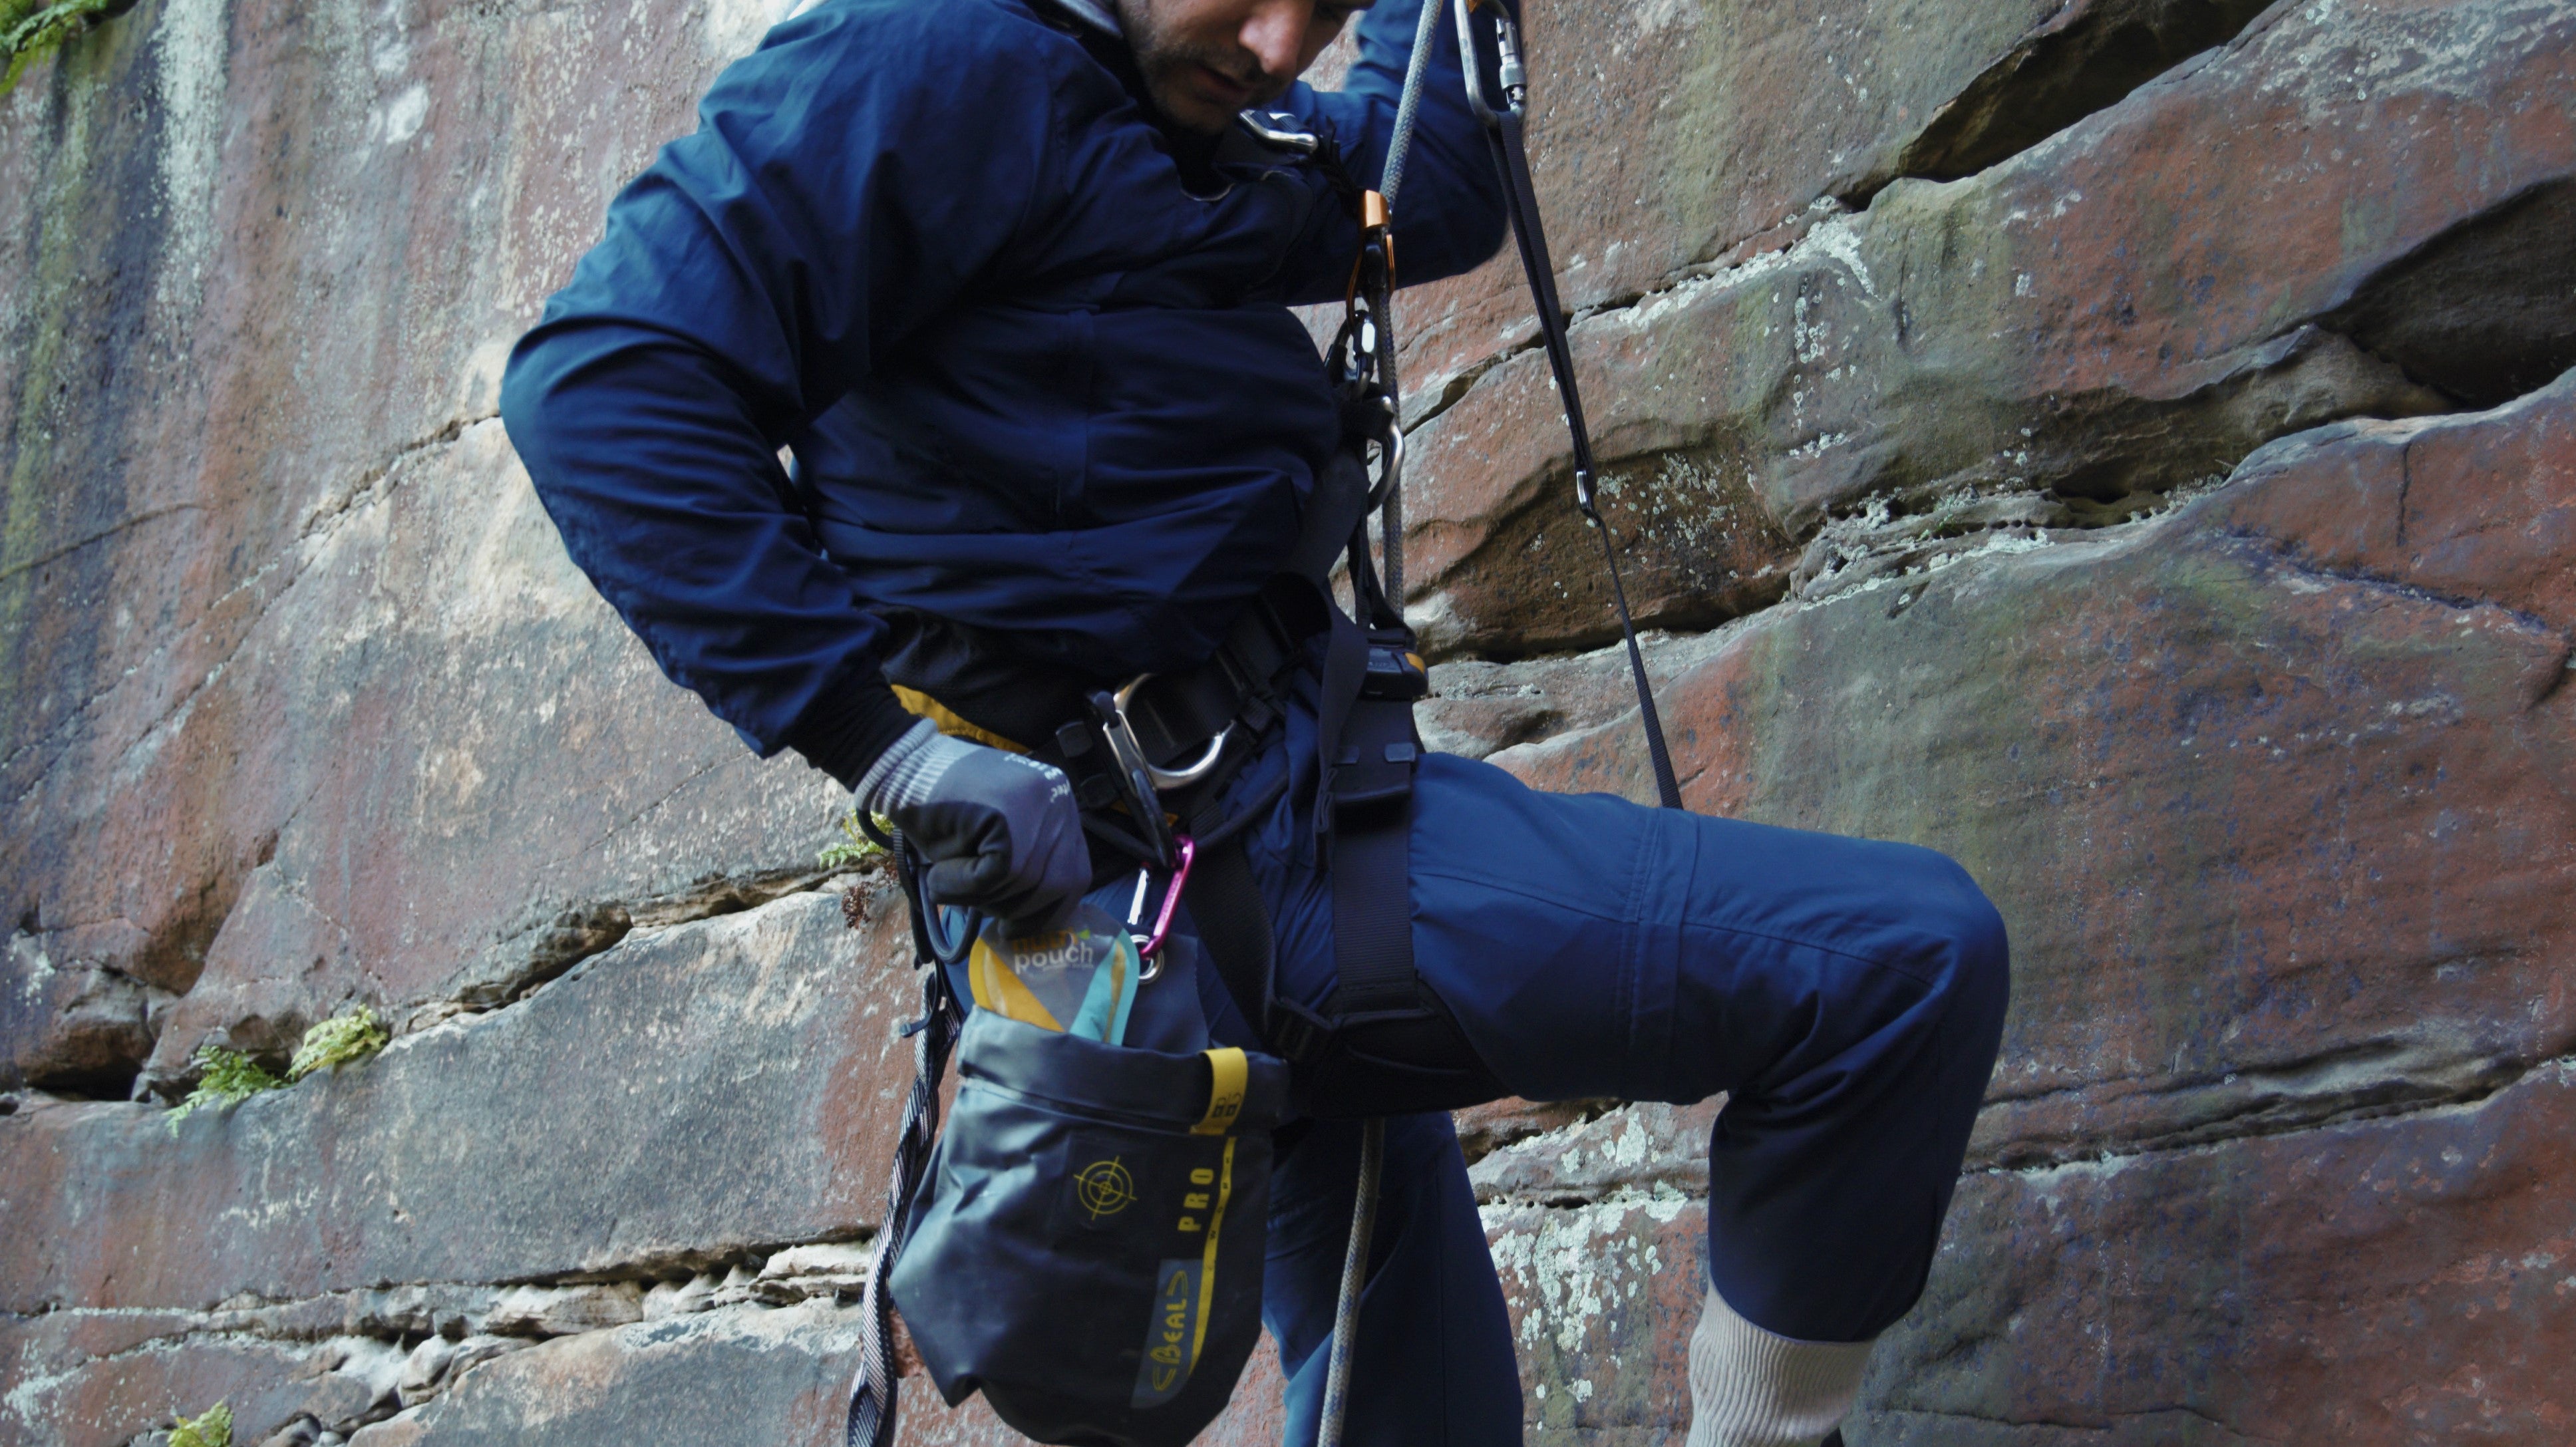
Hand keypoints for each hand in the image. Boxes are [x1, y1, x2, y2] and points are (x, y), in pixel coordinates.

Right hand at [859, 720, 1089, 929]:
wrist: (903, 767)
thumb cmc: (942, 807)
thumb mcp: (996, 838)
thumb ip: (1024, 864)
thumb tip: (1031, 922)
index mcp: (1060, 805)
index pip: (1077, 872)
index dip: (1053, 908)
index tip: (1024, 926)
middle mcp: (1057, 801)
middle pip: (1062, 883)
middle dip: (1024, 913)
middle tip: (988, 917)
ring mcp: (1036, 805)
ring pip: (1025, 883)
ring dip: (982, 898)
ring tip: (947, 881)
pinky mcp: (1006, 815)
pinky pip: (996, 874)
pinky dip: (963, 886)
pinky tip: (939, 875)